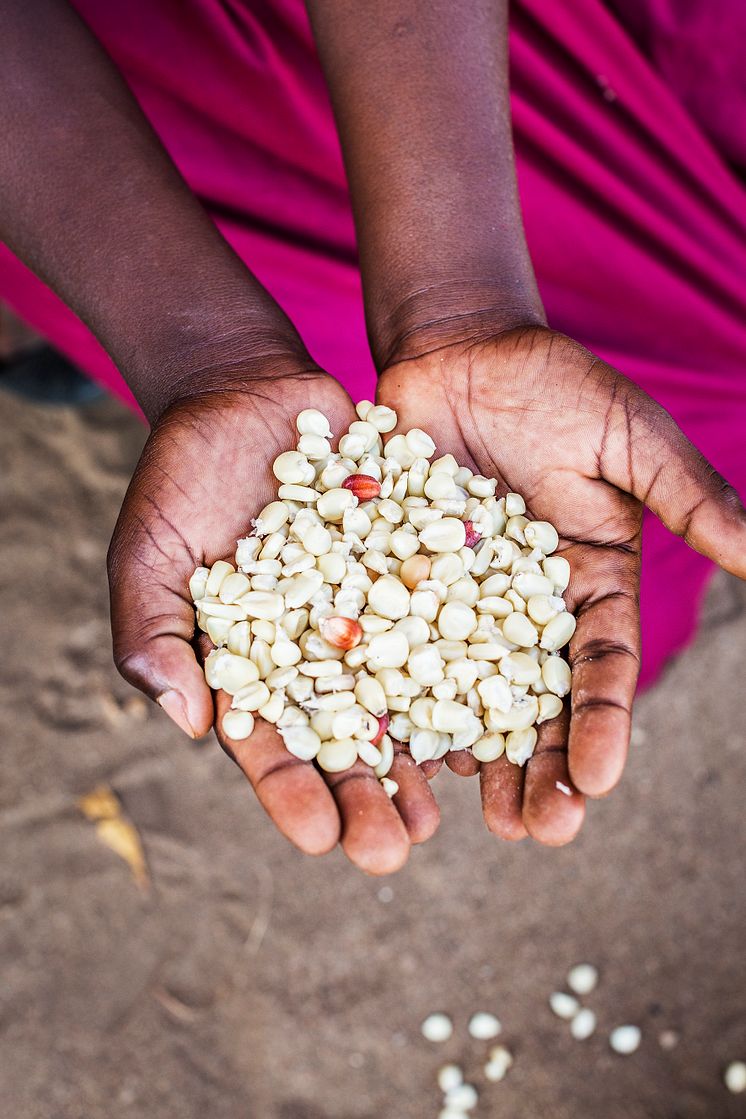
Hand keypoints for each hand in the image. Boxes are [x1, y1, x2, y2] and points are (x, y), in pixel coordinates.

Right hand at [108, 363, 438, 874]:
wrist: (246, 395)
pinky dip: (466, 663)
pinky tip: (494, 706)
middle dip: (369, 795)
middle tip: (396, 848)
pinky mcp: (412, 568)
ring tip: (453, 804)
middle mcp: (318, 651)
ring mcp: (369, 612)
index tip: (318, 838)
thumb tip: (186, 722)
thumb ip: (154, 633)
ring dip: (426, 751)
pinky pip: (443, 621)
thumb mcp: (148, 552)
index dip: (291, 793)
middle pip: (346, 738)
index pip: (269, 744)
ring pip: (404, 695)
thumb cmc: (180, 478)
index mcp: (251, 665)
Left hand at [377, 325, 745, 844]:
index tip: (597, 781)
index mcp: (590, 584)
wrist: (460, 351)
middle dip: (538, 768)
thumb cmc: (555, 387)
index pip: (602, 669)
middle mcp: (526, 608)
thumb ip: (690, 503)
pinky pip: (396, 646)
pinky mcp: (400, 581)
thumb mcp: (630, 441)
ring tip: (466, 817)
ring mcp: (459, 600)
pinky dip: (395, 696)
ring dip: (468, 755)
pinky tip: (391, 750)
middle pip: (535, 702)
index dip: (602, 725)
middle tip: (533, 833)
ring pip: (464, 691)